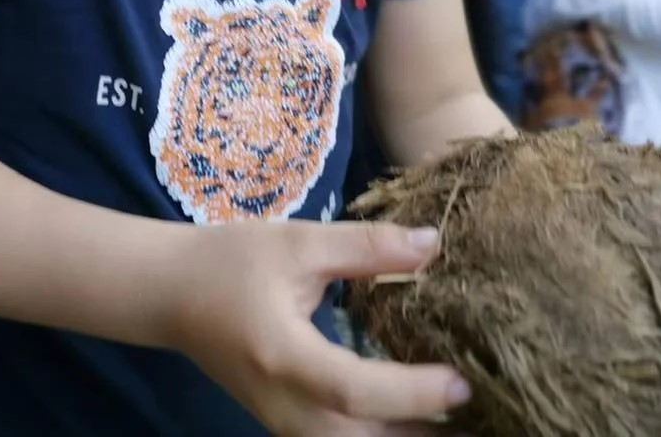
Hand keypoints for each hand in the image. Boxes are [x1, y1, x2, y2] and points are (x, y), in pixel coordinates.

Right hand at [165, 220, 470, 435]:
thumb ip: (366, 247)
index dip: (412, 393)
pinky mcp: (290, 428)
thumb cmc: (230, 262)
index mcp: (284, 357)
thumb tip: (434, 245)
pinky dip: (386, 436)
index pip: (355, 390)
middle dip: (425, 435)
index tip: (462, 381)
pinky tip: (426, 423)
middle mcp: (286, 407)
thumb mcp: (298, 243)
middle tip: (488, 417)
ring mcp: (285, 426)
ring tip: (467, 427)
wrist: (171, 295)